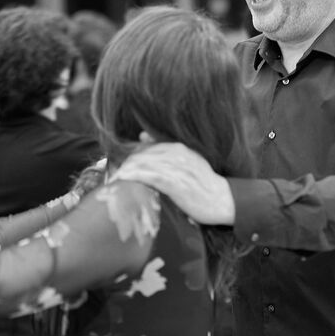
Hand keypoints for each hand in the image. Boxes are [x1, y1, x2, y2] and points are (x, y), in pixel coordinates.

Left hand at [113, 143, 235, 224]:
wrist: (224, 200)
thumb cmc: (204, 184)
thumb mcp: (189, 161)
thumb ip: (167, 150)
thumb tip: (143, 136)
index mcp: (178, 148)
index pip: (146, 147)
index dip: (130, 156)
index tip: (119, 166)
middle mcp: (175, 154)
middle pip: (141, 154)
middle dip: (124, 163)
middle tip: (110, 174)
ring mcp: (175, 168)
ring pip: (142, 163)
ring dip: (125, 170)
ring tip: (112, 178)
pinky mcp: (174, 183)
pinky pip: (148, 176)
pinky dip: (134, 177)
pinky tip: (123, 180)